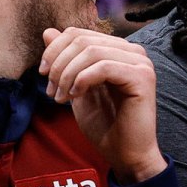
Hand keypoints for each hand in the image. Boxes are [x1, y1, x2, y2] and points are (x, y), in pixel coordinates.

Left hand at [39, 27, 165, 183]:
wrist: (125, 155)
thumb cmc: (105, 125)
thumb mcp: (75, 87)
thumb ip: (65, 59)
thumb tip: (47, 31)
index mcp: (118, 51)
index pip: (79, 34)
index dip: (55, 51)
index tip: (44, 75)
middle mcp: (133, 52)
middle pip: (83, 40)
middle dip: (59, 65)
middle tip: (52, 91)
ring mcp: (140, 63)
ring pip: (91, 52)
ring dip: (68, 74)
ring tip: (62, 97)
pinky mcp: (142, 77)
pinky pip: (103, 67)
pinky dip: (82, 80)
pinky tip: (76, 96)